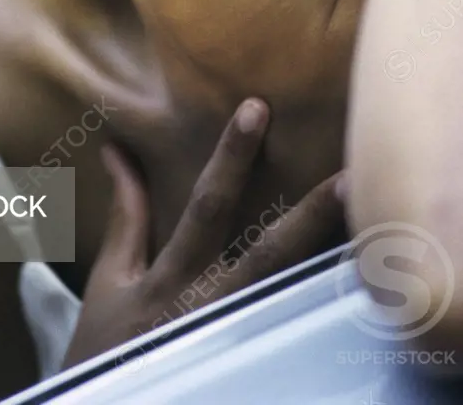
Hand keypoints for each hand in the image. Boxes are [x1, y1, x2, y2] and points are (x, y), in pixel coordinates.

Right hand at [62, 99, 343, 368]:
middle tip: (347, 177)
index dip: (231, 159)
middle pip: (269, 255)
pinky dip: (317, 290)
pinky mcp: (250, 354)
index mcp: (173, 278)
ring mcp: (236, 334)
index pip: (207, 207)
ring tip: (357, 209)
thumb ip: (126, 212)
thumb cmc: (108, 341)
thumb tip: (117, 148)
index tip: (255, 112)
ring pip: (290, 289)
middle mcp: (212, 305)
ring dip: (326, 251)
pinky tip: (347, 263)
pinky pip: (290, 318)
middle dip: (309, 215)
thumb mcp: (110, 277)